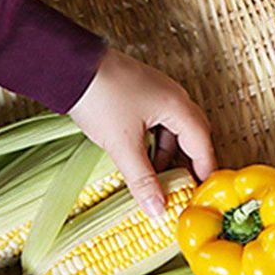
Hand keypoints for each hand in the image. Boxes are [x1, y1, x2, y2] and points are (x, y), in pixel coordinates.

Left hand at [69, 48, 215, 216]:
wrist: (70, 66)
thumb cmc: (101, 98)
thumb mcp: (122, 145)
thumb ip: (141, 179)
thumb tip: (157, 209)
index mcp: (178, 107)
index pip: (202, 145)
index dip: (204, 172)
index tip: (202, 194)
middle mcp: (172, 96)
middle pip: (191, 135)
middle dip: (187, 163)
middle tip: (181, 189)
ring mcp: (155, 92)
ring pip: (171, 129)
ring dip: (166, 154)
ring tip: (154, 178)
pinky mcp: (137, 92)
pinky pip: (155, 122)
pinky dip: (153, 142)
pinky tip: (138, 156)